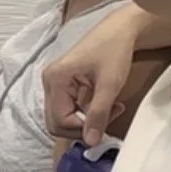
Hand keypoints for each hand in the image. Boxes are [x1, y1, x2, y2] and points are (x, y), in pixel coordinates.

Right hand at [42, 10, 137, 145]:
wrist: (121, 29)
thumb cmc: (114, 51)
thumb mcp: (109, 85)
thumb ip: (98, 114)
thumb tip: (90, 142)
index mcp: (55, 80)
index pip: (59, 121)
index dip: (81, 129)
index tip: (104, 126)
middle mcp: (49, 82)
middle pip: (56, 122)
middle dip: (82, 127)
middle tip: (106, 120)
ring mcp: (55, 84)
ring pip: (64, 117)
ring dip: (86, 121)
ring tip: (110, 110)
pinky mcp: (65, 85)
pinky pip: (71, 109)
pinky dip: (87, 112)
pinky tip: (106, 104)